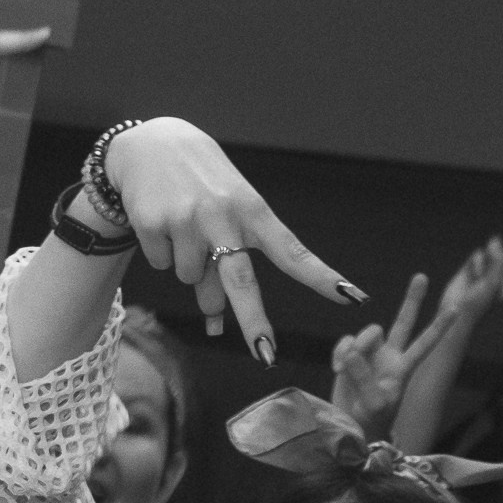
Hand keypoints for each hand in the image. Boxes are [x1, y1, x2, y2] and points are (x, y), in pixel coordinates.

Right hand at [103, 118, 357, 359]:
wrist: (151, 145)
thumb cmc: (202, 186)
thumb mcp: (225, 216)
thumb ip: (225, 267)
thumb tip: (216, 322)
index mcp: (253, 210)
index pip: (292, 251)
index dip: (321, 277)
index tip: (351, 297)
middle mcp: (223, 215)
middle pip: (240, 281)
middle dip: (254, 322)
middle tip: (267, 356)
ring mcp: (187, 220)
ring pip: (190, 278)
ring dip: (189, 266)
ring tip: (185, 228)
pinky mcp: (154, 224)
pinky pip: (163, 264)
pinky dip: (163, 252)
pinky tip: (162, 222)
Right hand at [330, 274, 460, 436]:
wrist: (352, 428)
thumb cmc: (371, 421)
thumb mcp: (374, 404)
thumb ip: (364, 377)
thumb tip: (352, 352)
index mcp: (403, 368)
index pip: (426, 343)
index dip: (439, 327)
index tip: (456, 309)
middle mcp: (390, 356)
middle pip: (404, 322)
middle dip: (412, 300)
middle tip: (422, 277)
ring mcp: (370, 355)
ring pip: (366, 334)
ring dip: (355, 347)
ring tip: (345, 368)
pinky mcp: (349, 357)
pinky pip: (345, 343)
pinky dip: (339, 353)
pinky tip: (336, 369)